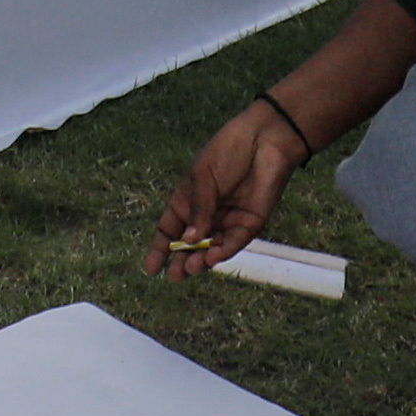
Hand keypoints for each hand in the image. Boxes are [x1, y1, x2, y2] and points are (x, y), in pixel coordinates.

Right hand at [145, 101, 298, 276]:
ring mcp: (229, 220)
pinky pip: (234, 242)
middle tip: (175, 275)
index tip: (151, 268)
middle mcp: (208, 214)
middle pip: (191, 245)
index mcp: (189, 200)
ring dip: (202, 260)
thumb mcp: (202, 176)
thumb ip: (197, 209)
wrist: (264, 139)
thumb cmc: (228, 150)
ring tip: (191, 268)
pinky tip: (213, 256)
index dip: (160, 249)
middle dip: (182, 261)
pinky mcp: (250, 223)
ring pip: (212, 248)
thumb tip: (188, 240)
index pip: (170, 229)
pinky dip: (223, 251)